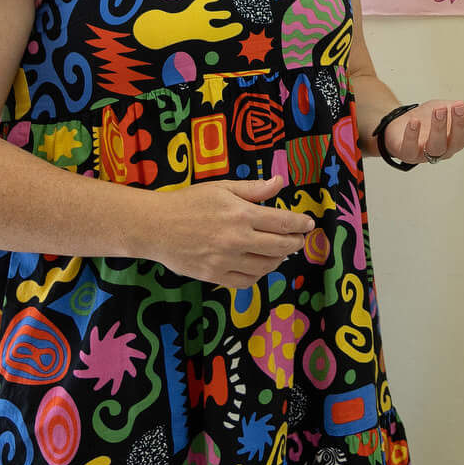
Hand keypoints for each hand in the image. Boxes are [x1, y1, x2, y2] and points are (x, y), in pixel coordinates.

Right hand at [142, 175, 314, 289]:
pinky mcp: (214, 276)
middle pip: (280, 246)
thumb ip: (253, 189)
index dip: (300, 224)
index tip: (308, 224)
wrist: (155, 226)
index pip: (283, 222)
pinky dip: (258, 275)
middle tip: (299, 239)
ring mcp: (226, 260)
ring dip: (279, 259)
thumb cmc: (188, 202)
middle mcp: (237, 239)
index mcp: (241, 214)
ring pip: (266, 266)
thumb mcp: (222, 188)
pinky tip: (260, 266)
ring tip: (281, 252)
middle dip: (295, 242)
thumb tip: (280, 182)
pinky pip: (246, 281)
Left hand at [383, 99, 463, 165]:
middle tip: (459, 105)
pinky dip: (413, 136)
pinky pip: (410, 149)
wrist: (401, 122)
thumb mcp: (459, 111)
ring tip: (441, 110)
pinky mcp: (407, 152)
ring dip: (439, 128)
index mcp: (461, 137)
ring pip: (436, 146)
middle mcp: (446, 147)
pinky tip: (415, 122)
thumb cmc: (432, 118)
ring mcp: (426, 152)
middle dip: (460, 124)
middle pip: (457, 141)